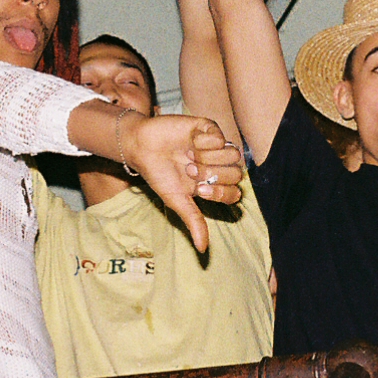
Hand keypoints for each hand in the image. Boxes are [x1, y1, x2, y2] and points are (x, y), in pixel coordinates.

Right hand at [123, 115, 243, 251]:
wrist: (141, 147)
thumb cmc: (158, 175)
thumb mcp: (177, 201)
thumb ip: (194, 221)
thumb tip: (203, 250)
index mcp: (213, 184)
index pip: (235, 193)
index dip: (221, 193)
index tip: (199, 190)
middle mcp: (218, 165)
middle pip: (236, 174)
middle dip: (212, 174)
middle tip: (190, 171)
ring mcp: (215, 146)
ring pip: (232, 155)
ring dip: (208, 157)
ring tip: (189, 156)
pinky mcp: (209, 127)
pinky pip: (221, 136)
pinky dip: (205, 141)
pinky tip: (190, 141)